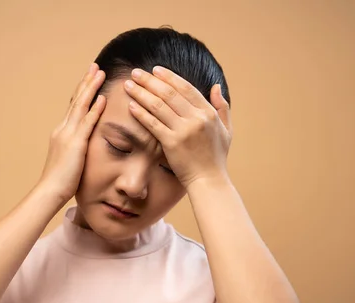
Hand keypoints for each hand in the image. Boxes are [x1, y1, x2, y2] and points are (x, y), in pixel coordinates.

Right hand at [39, 63, 105, 202]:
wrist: (50, 191)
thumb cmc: (60, 181)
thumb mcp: (69, 159)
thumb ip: (75, 148)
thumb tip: (83, 145)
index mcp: (62, 132)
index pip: (74, 107)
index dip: (82, 92)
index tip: (90, 78)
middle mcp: (63, 129)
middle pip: (76, 100)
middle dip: (86, 82)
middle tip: (95, 66)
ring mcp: (68, 135)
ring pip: (81, 106)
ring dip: (91, 88)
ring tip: (100, 73)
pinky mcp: (75, 144)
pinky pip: (87, 123)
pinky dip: (95, 109)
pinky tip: (102, 99)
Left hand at [123, 66, 232, 187]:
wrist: (209, 180)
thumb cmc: (216, 157)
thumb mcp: (226, 130)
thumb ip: (222, 107)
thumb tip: (215, 86)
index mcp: (208, 113)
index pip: (186, 88)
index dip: (169, 77)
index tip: (155, 70)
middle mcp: (197, 118)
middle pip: (169, 93)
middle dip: (150, 81)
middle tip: (135, 72)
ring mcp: (184, 130)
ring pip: (158, 105)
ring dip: (141, 93)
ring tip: (128, 85)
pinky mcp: (171, 143)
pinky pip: (153, 124)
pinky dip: (141, 113)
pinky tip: (131, 105)